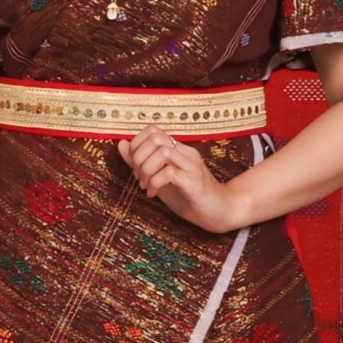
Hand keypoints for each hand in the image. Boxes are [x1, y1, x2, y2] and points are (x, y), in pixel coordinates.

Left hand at [123, 129, 244, 233]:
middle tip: (139, 178)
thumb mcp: (159, 177)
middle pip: (155, 138)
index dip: (136, 145)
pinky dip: (156, 183)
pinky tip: (153, 194)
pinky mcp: (195, 182)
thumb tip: (121, 144)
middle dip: (139, 158)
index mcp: (178, 149)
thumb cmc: (189, 195)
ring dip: (147, 170)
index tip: (135, 166)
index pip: (152, 130)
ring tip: (146, 186)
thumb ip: (140, 161)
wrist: (220, 212)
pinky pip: (170, 173)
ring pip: (162, 152)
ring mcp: (192, 166)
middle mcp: (186, 152)